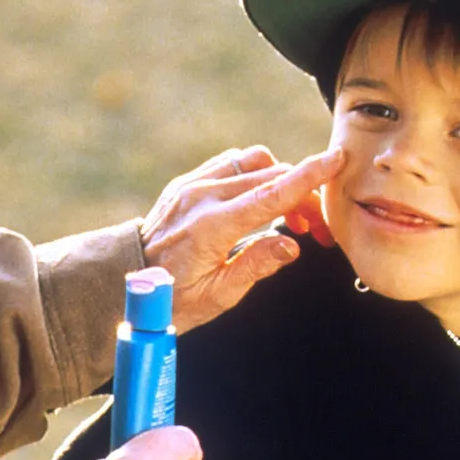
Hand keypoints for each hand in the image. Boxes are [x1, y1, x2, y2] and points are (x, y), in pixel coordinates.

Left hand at [141, 145, 344, 331]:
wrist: (125, 281)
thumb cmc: (170, 298)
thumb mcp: (216, 297)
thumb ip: (256, 266)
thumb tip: (291, 245)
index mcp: (211, 227)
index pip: (271, 194)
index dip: (308, 177)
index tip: (334, 161)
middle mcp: (202, 196)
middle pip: (270, 177)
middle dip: (303, 195)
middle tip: (315, 228)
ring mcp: (192, 184)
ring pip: (252, 162)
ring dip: (279, 181)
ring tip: (289, 216)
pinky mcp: (187, 182)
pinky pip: (231, 163)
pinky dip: (254, 174)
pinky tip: (259, 201)